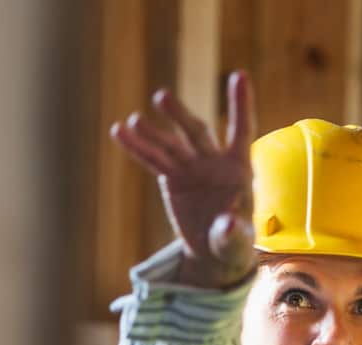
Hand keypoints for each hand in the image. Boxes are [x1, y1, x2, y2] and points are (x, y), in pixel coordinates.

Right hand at [110, 71, 257, 288]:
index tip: (238, 75)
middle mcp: (215, 161)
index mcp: (240, 168)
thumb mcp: (237, 242)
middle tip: (163, 98)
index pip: (241, 130)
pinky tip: (120, 132)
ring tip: (133, 121)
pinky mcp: (172, 178)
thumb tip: (228, 223)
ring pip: (170, 145)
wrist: (214, 251)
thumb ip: (234, 231)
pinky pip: (152, 159)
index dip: (240, 105)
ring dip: (152, 132)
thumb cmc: (233, 243)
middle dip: (180, 116)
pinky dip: (137, 147)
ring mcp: (191, 167)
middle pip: (197, 133)